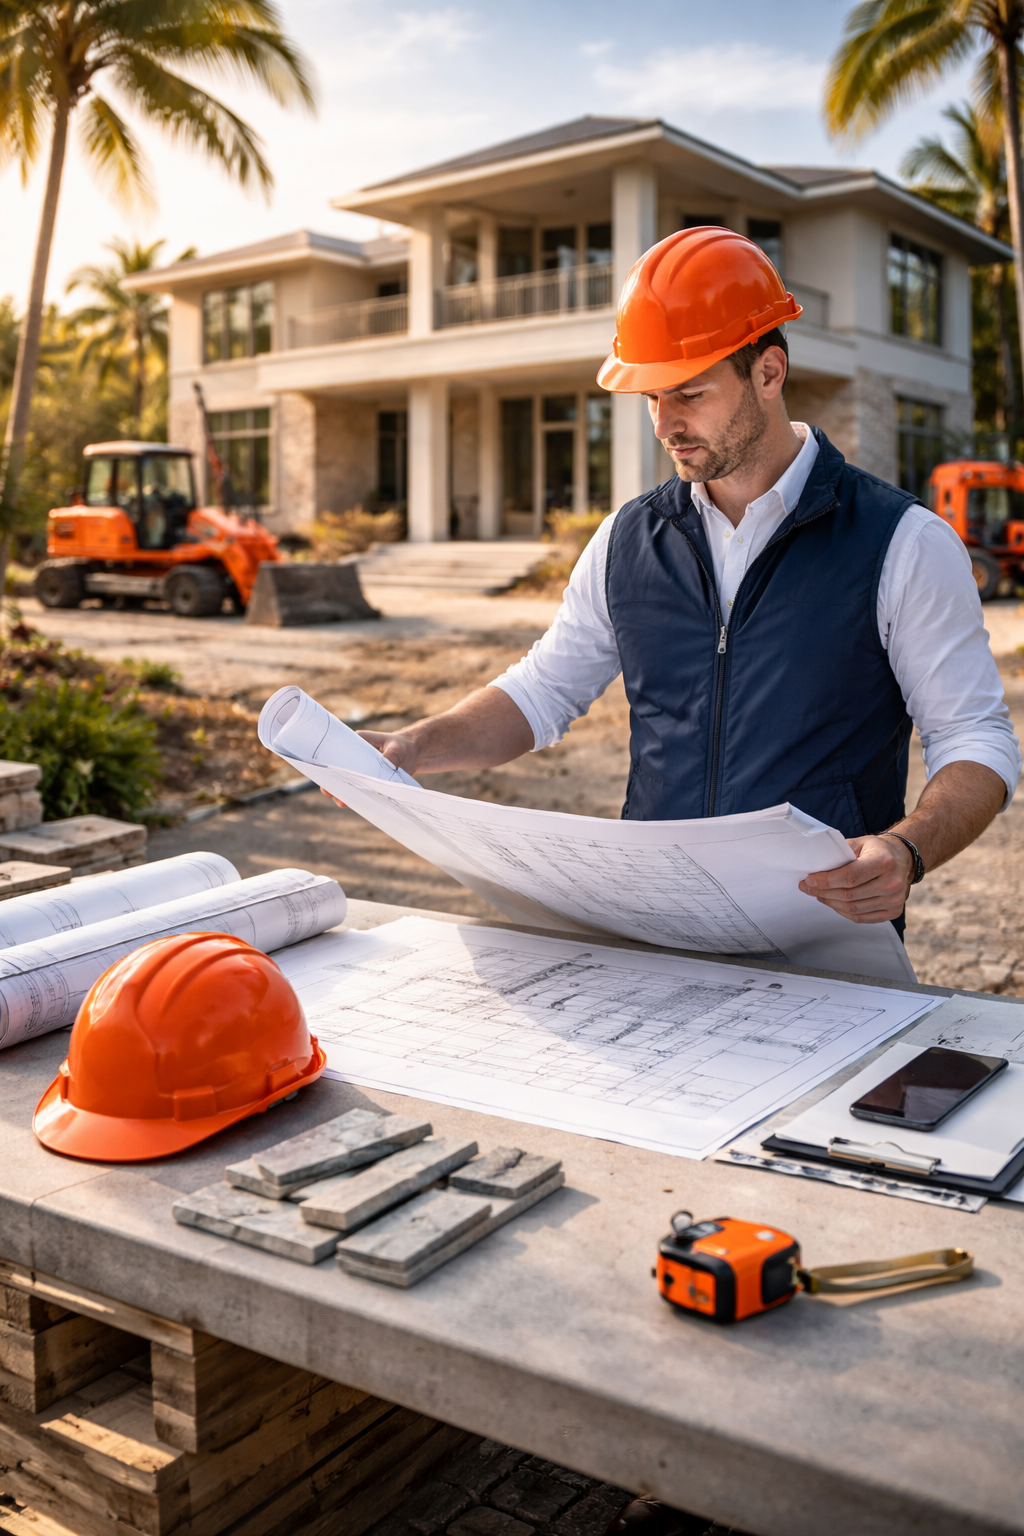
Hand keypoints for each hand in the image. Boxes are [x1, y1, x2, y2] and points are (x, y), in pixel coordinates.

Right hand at [320, 728, 419, 809]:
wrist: (413, 754)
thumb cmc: (402, 746)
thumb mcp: (396, 748)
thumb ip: (390, 758)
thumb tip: (384, 770)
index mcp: (357, 744)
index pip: (338, 753)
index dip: (331, 764)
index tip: (327, 773)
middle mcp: (356, 758)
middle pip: (340, 770)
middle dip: (333, 781)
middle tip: (328, 791)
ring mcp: (362, 771)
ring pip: (348, 782)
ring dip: (343, 792)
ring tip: (341, 801)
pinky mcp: (369, 781)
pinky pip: (360, 790)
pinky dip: (357, 797)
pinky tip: (355, 804)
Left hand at [798, 835, 914, 923]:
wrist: (903, 858)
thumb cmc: (878, 850)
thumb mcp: (860, 843)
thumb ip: (839, 854)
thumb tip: (815, 868)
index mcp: (884, 862)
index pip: (850, 877)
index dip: (827, 881)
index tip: (809, 881)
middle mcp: (893, 882)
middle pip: (850, 895)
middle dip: (824, 893)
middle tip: (808, 888)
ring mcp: (895, 900)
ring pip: (853, 909)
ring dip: (831, 903)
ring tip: (819, 895)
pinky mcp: (894, 911)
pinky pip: (862, 917)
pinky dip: (844, 912)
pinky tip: (834, 903)